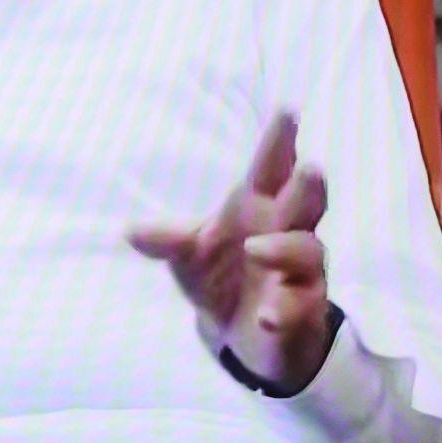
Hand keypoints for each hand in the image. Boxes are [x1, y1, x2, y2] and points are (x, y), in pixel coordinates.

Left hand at [128, 111, 334, 393]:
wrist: (239, 333)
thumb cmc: (220, 275)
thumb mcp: (187, 255)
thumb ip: (167, 240)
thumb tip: (131, 231)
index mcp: (257, 208)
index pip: (271, 169)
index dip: (279, 141)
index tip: (285, 110)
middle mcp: (286, 232)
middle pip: (306, 204)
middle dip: (309, 187)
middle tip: (310, 168)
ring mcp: (300, 272)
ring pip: (308, 252)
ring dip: (284, 250)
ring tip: (255, 250)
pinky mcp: (305, 308)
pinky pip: (302, 305)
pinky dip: (284, 309)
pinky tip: (266, 316)